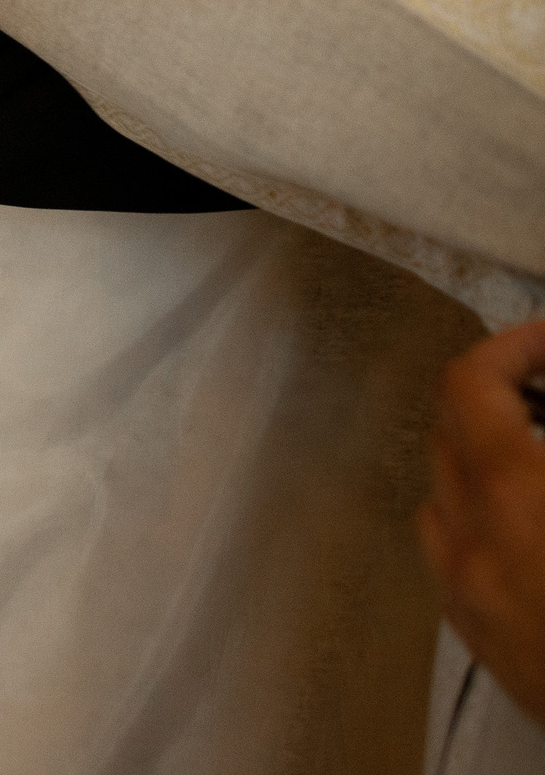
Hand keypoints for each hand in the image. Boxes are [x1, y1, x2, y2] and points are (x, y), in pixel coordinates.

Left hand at [419, 319, 544, 718]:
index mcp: (515, 499)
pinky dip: (484, 511)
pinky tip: (534, 517)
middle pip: (451, 429)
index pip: (471, 383)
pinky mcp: (478, 634)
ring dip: (490, 452)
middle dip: (505, 392)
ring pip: (446, 489)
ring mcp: (467, 593)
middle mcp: (473, 542)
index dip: (514, 345)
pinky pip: (454, 547)